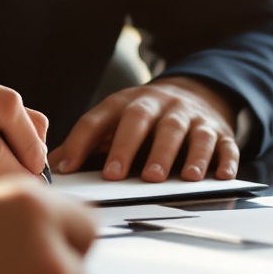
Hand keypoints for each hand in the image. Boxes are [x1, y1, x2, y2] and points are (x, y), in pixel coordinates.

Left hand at [49, 76, 239, 181]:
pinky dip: (224, 160)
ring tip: (181, 179)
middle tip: (119, 174)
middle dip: (130, 147)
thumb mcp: (114, 121)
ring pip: (188, 132)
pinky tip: (220, 176)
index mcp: (127, 104)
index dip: (81, 141)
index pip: (99, 118)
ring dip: (184, 155)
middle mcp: (160, 105)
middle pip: (143, 121)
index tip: (68, 168)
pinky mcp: (219, 131)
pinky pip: (224, 144)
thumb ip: (85, 143)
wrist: (195, 94)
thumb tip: (48, 167)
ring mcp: (191, 117)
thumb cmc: (144, 119)